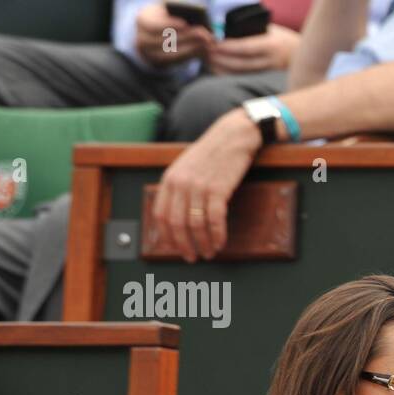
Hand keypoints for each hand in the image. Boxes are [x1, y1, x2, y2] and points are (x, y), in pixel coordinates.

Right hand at [136, 4, 214, 66]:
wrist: (154, 31)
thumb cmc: (165, 16)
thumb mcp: (167, 10)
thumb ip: (177, 13)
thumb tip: (194, 19)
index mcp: (142, 21)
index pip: (154, 25)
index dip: (170, 25)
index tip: (185, 23)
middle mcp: (142, 40)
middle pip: (164, 42)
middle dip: (187, 38)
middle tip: (205, 35)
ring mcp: (149, 54)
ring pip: (171, 55)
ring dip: (191, 49)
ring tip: (206, 44)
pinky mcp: (159, 63)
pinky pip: (176, 62)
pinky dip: (190, 56)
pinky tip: (202, 51)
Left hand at [151, 110, 261, 262]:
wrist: (232, 137)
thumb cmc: (212, 153)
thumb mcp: (186, 167)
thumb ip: (179, 188)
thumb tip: (177, 217)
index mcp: (170, 179)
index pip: (161, 215)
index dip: (167, 237)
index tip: (176, 249)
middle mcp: (180, 183)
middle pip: (176, 224)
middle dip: (184, 245)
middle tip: (193, 257)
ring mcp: (199, 186)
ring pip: (195, 225)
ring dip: (203, 243)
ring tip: (209, 252)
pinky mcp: (218, 189)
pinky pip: (215, 219)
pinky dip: (217, 235)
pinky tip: (220, 242)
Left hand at [207, 24, 301, 73]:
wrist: (302, 56)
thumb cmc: (282, 38)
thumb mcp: (271, 29)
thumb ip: (253, 32)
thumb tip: (227, 32)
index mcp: (271, 45)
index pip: (246, 48)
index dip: (229, 47)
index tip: (214, 44)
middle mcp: (271, 61)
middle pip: (242, 64)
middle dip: (222, 60)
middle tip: (206, 54)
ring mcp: (269, 73)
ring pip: (242, 74)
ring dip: (223, 69)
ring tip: (208, 62)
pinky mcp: (267, 80)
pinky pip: (245, 79)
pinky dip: (230, 75)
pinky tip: (218, 71)